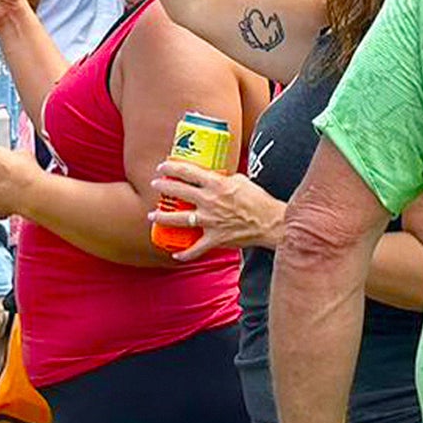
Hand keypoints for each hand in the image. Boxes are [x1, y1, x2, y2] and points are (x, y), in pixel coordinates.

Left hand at [150, 162, 285, 260]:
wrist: (270, 223)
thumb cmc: (258, 200)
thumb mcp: (241, 180)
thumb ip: (224, 178)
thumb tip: (213, 176)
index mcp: (216, 184)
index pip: (187, 171)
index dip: (171, 168)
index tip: (162, 167)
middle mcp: (209, 201)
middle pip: (179, 191)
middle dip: (163, 187)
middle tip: (154, 185)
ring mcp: (210, 221)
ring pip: (180, 219)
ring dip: (163, 217)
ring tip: (152, 214)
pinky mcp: (215, 239)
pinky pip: (196, 249)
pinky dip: (185, 254)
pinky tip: (175, 255)